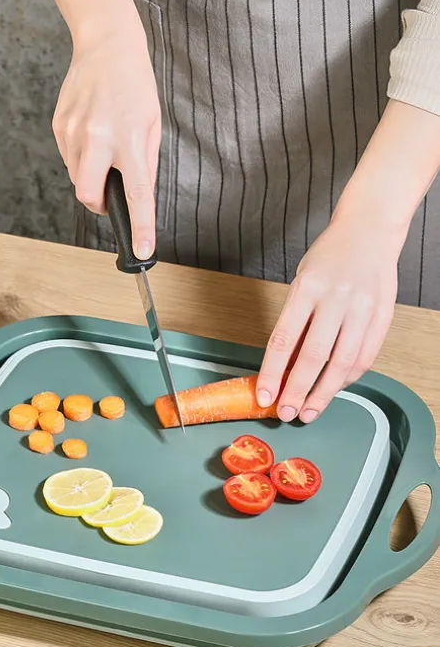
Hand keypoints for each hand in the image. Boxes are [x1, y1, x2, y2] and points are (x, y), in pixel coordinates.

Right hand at [52, 28, 160, 258]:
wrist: (106, 44)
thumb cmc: (135, 84)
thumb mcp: (153, 123)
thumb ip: (145, 163)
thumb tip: (139, 197)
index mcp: (130, 139)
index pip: (136, 194)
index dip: (140, 227)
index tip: (143, 251)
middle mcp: (98, 138)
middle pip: (89, 196)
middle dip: (98, 204)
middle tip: (108, 195)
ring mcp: (74, 132)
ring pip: (77, 179)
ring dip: (91, 177)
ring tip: (103, 148)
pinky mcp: (58, 126)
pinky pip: (68, 159)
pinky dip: (81, 158)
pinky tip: (90, 134)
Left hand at [256, 216, 399, 422]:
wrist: (369, 233)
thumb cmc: (327, 258)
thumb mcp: (300, 283)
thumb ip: (294, 321)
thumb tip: (282, 366)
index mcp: (306, 289)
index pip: (283, 340)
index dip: (272, 373)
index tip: (264, 395)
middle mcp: (335, 300)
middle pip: (313, 357)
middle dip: (297, 391)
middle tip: (286, 413)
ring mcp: (362, 310)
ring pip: (342, 363)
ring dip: (324, 393)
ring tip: (309, 411)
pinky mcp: (382, 317)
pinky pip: (365, 357)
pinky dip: (348, 378)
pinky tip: (334, 388)